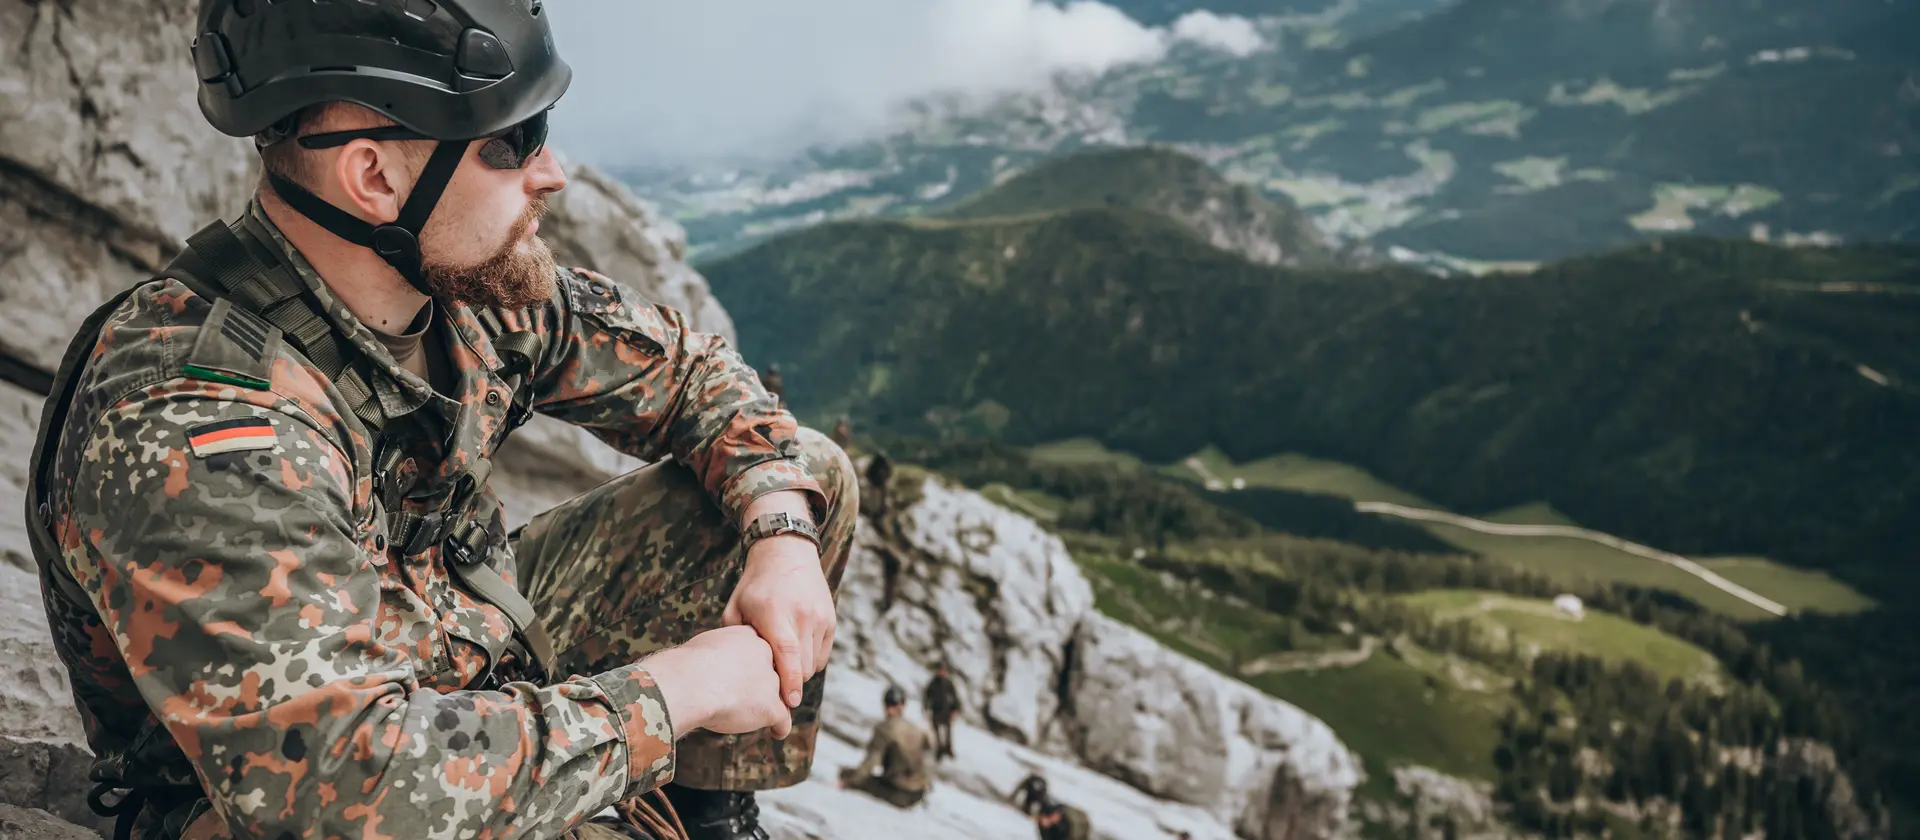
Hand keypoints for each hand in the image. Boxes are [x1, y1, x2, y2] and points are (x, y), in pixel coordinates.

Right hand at [641, 626, 791, 738]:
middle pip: (772, 672)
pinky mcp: (772, 707)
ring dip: (770, 705)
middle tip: (749, 697)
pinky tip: (775, 732)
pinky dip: (779, 727)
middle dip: (763, 684)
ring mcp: (772, 682)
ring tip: (762, 716)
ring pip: (779, 696)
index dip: (753, 663)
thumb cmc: (685, 667)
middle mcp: (767, 656)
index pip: (760, 649)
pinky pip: (783, 720)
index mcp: (748, 636)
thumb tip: (706, 664)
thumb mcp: (702, 647)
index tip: (745, 674)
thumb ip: (715, 653)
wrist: (690, 682)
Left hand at [724, 526, 834, 708]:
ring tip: (780, 667)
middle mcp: (802, 616)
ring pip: (814, 663)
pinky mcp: (830, 620)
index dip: (790, 682)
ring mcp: (820, 618)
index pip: (788, 654)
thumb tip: (735, 672)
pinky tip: (793, 655)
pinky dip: (809, 661)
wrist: (787, 554)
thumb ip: (737, 639)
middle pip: (803, 666)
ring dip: (799, 673)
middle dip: (789, 683)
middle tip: (770, 687)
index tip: (790, 704)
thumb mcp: (736, 606)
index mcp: (776, 613)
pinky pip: (822, 654)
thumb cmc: (756, 584)